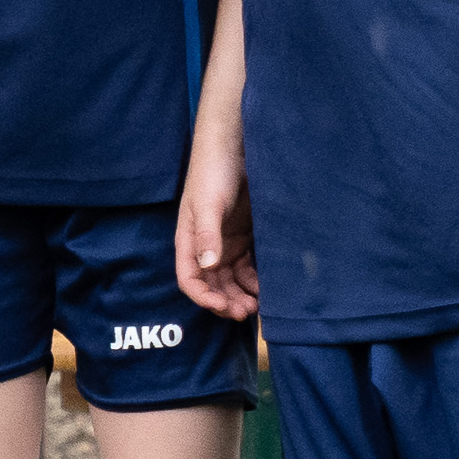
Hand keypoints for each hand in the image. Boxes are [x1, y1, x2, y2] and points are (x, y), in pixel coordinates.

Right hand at [176, 127, 259, 321]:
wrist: (236, 146)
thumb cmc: (213, 171)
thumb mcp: (208, 203)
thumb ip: (207, 234)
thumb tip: (206, 266)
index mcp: (189, 240)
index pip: (189, 279)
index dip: (204, 298)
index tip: (224, 308)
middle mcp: (206, 246)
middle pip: (212, 285)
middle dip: (226, 301)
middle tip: (247, 312)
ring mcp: (226, 242)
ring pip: (231, 280)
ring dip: (242, 294)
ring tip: (260, 304)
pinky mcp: (246, 236)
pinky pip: (249, 266)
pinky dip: (256, 280)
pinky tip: (269, 286)